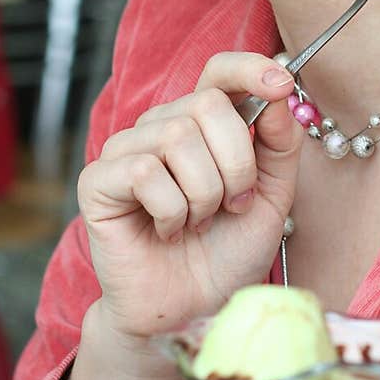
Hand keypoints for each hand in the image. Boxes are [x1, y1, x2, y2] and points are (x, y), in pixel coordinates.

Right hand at [77, 53, 301, 341]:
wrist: (193, 310)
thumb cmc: (227, 252)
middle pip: (207, 105)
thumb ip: (279, 144)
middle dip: (236, 163)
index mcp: (202, 123)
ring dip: (205, 193)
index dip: (249, 69)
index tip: (282, 83)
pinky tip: (167, 231)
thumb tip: (280, 92)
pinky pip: (145, 172)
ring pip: (178, 138)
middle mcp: (160, 127)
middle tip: (233, 203)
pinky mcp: (98, 181)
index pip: (219, 71)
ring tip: (197, 222)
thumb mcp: (272, 195)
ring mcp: (126, 151)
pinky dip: (171, 210)